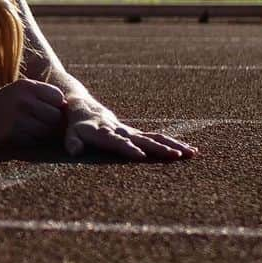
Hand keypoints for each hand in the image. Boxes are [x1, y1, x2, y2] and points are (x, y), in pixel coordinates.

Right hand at [0, 78, 67, 147]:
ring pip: (47, 131)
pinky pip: (34, 142)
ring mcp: (18, 117)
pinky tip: (15, 135)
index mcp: (26, 85)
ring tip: (24, 129)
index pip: (58, 98)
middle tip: (35, 124)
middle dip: (50, 123)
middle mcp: (23, 99)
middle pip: (56, 116)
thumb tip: (70, 111)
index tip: (45, 112)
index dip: (55, 107)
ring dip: (40, 134)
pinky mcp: (12, 134)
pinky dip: (29, 142)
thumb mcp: (17, 93)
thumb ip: (40, 98)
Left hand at [64, 98, 197, 161]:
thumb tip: (74, 152)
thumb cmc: (76, 124)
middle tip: (175, 155)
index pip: (117, 141)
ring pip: (155, 138)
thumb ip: (72, 142)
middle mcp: (121, 131)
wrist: (84, 107)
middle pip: (143, 139)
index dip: (127, 148)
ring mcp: (131, 132)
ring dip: (173, 145)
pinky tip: (191, 151)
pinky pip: (158, 138)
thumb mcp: (70, 132)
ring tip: (190, 153)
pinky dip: (173, 144)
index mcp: (104, 132)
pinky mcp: (137, 134)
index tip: (140, 155)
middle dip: (159, 148)